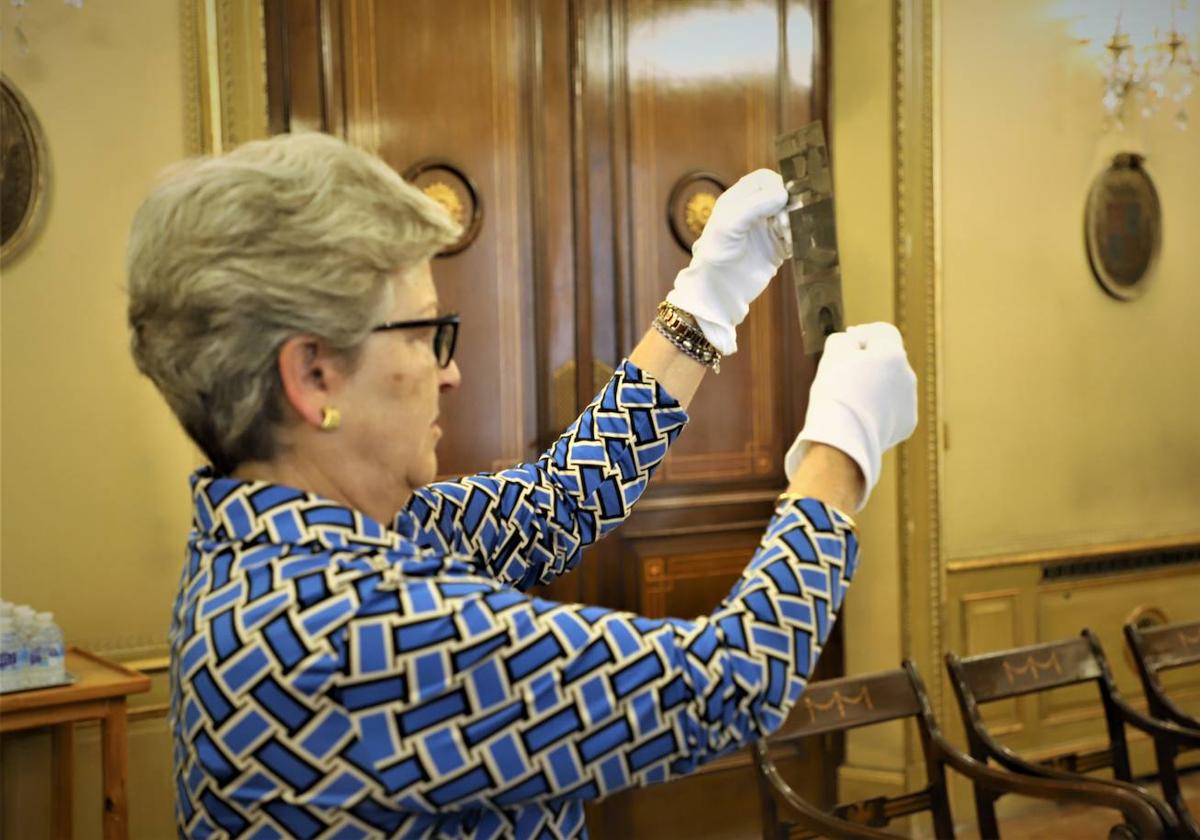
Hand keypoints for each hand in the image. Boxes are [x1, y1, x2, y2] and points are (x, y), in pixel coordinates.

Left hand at [666, 169, 787, 354]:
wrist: (718, 289)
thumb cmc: (716, 253)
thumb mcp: (730, 223)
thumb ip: (756, 204)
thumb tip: (783, 194)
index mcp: (740, 198)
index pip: (765, 179)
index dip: (777, 185)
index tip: (782, 200)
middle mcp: (755, 211)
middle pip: (783, 196)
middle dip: (789, 206)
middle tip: (783, 223)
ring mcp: (767, 229)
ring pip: (792, 215)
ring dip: (794, 223)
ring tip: (787, 237)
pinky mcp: (777, 247)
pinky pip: (795, 236)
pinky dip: (796, 239)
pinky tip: (788, 248)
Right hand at [785, 323, 917, 510]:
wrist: (842, 439)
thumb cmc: (835, 393)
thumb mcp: (833, 355)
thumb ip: (844, 340)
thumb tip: (851, 342)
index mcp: (893, 354)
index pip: (883, 332)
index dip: (865, 332)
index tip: (849, 340)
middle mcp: (908, 375)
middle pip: (889, 359)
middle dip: (870, 361)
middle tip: (844, 369)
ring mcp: (910, 401)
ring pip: (891, 385)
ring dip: (875, 385)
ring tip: (849, 397)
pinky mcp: (907, 424)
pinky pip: (893, 408)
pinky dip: (880, 407)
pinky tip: (860, 415)